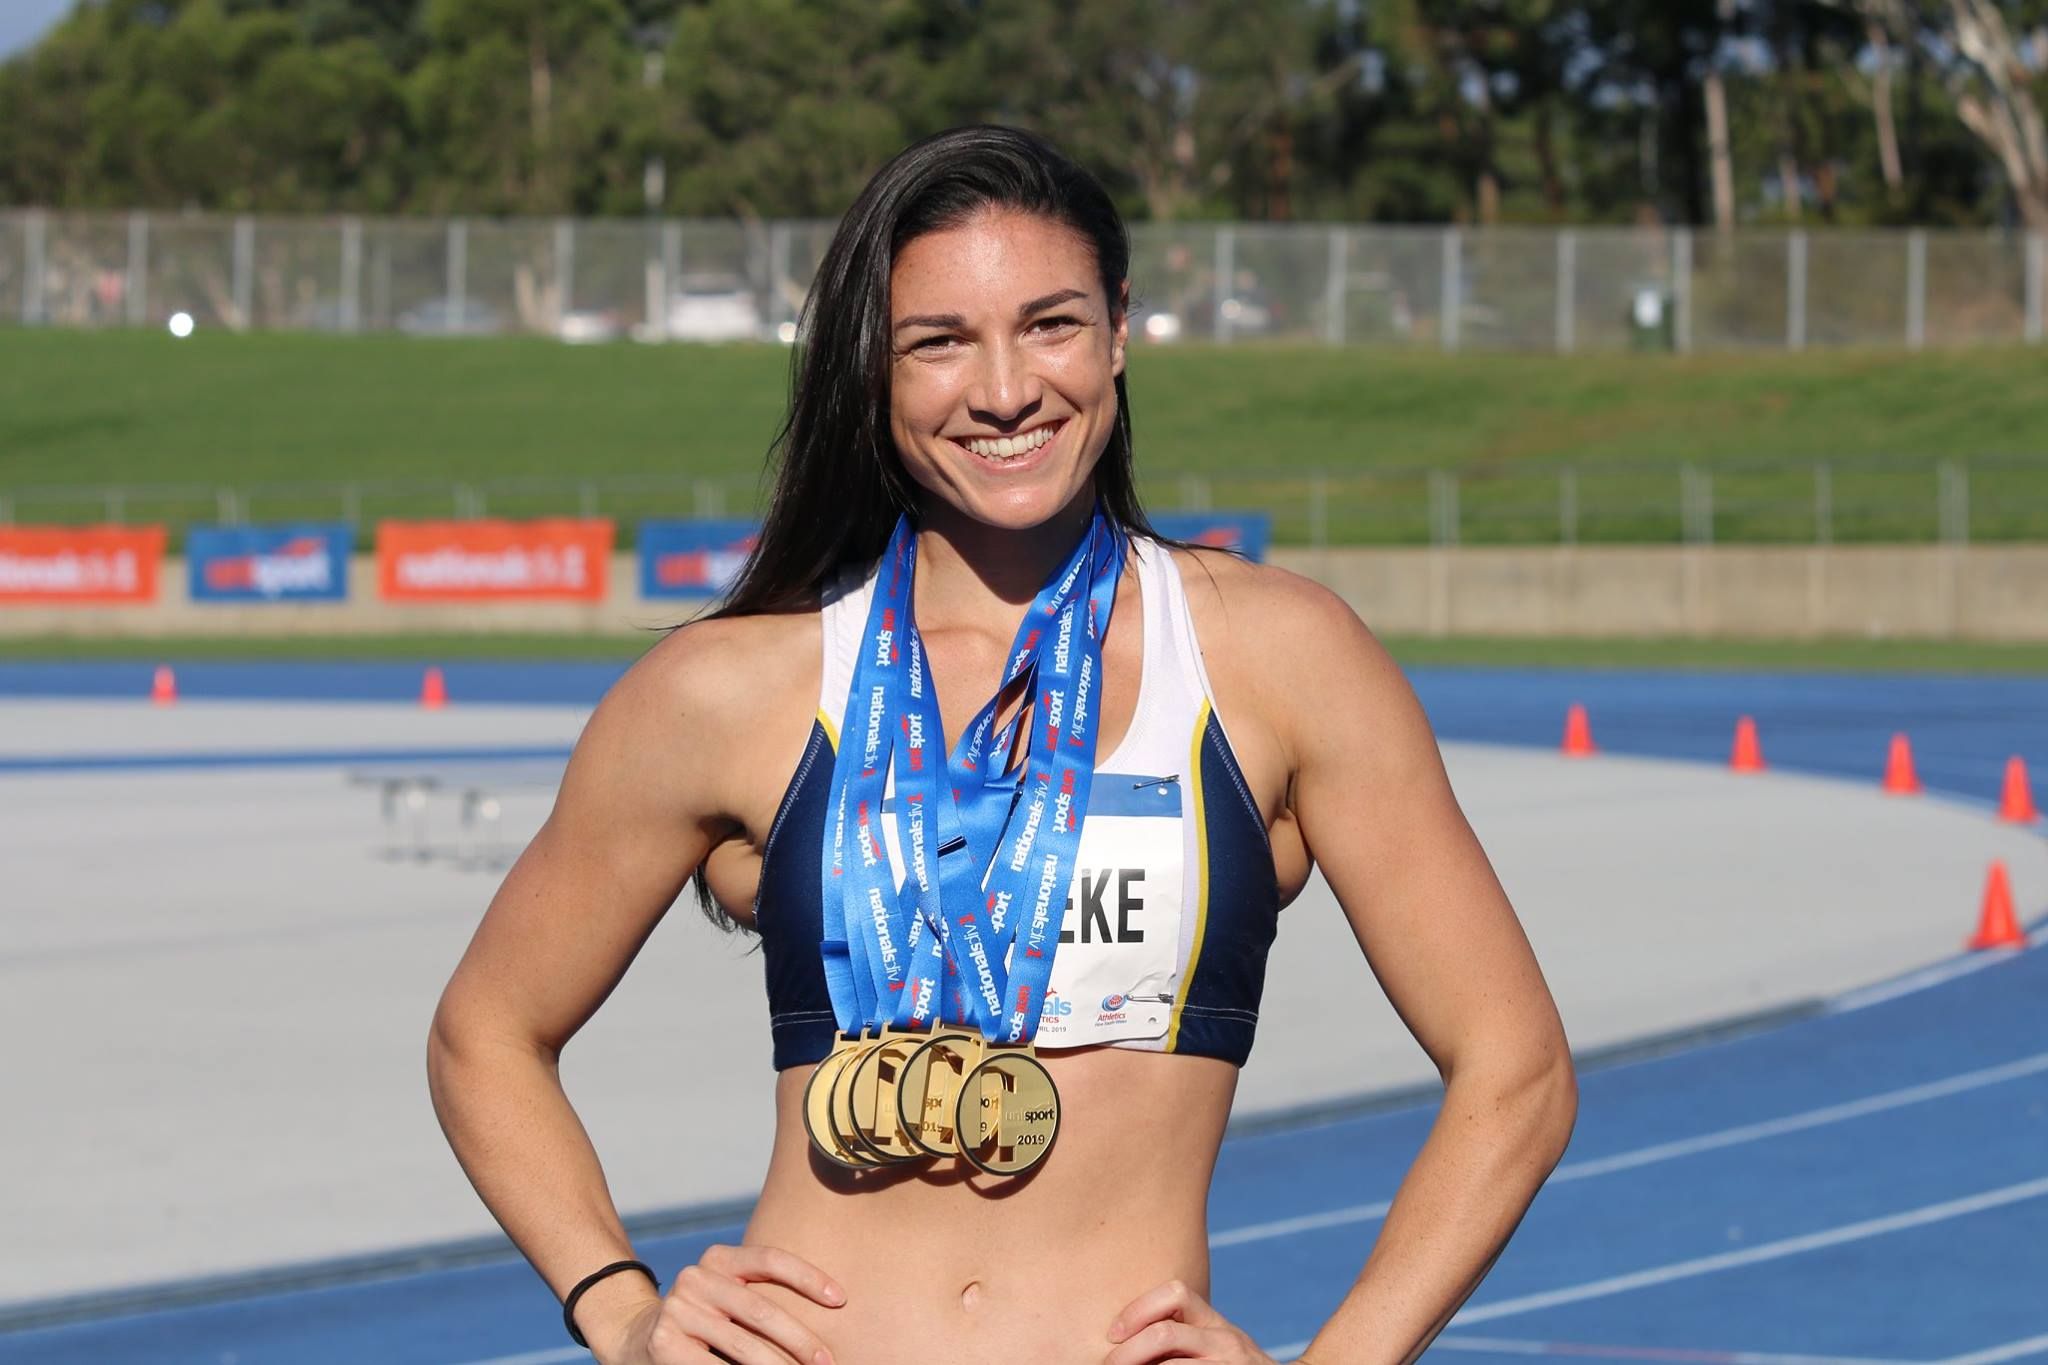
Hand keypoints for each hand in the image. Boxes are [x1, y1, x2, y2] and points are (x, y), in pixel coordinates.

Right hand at [599, 1244, 844, 1364]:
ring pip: (743, 1346)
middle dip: (801, 1340)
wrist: (639, 1338)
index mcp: (718, 1258)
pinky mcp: (665, 1343)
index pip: (770, 1258)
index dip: (809, 1277)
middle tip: (828, 1362)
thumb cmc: (707, 1320)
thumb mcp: (730, 1296)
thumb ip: (762, 1297)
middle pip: (761, 1309)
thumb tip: (827, 1321)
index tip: (841, 1300)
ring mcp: (678, 1310)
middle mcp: (696, 1277)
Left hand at [1103, 1279, 1278, 1363]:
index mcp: (1216, 1323)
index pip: (1175, 1293)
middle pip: (1164, 1332)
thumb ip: (1184, 1335)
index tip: (1114, 1333)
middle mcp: (1226, 1342)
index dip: (1137, 1309)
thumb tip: (1123, 1340)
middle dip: (1128, 1350)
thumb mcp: (1216, 1345)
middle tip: (1108, 1364)